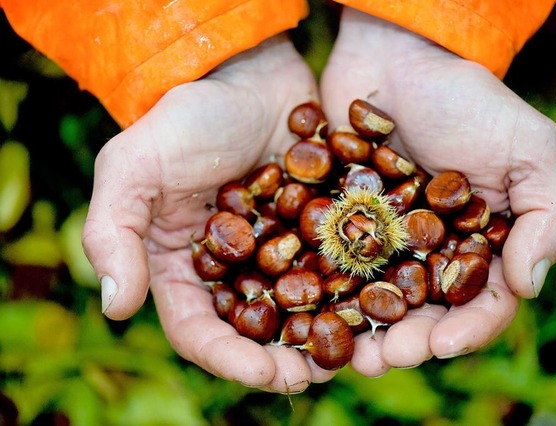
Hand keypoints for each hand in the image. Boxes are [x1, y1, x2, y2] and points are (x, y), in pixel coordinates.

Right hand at [82, 35, 336, 392]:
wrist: (248, 73)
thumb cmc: (186, 117)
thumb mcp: (133, 166)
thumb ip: (113, 231)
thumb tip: (115, 307)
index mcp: (183, 267)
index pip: (200, 331)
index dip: (231, 360)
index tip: (269, 374)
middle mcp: (231, 269)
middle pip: (255, 332)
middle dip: (283, 360)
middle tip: (317, 375)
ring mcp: (277, 251)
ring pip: (299, 310)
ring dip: (323, 337)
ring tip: (354, 355)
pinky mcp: (315, 229)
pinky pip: (334, 269)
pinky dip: (352, 291)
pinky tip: (377, 305)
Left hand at [319, 8, 555, 374]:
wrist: (397, 58)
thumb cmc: (468, 100)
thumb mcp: (529, 149)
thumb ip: (545, 218)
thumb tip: (529, 287)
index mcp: (482, 244)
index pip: (483, 303)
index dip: (466, 330)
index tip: (440, 344)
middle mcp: (433, 252)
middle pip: (423, 313)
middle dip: (406, 341)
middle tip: (383, 358)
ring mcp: (384, 242)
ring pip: (375, 301)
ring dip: (362, 332)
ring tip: (345, 352)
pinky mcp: (342, 225)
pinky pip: (332, 267)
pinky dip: (324, 292)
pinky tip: (310, 312)